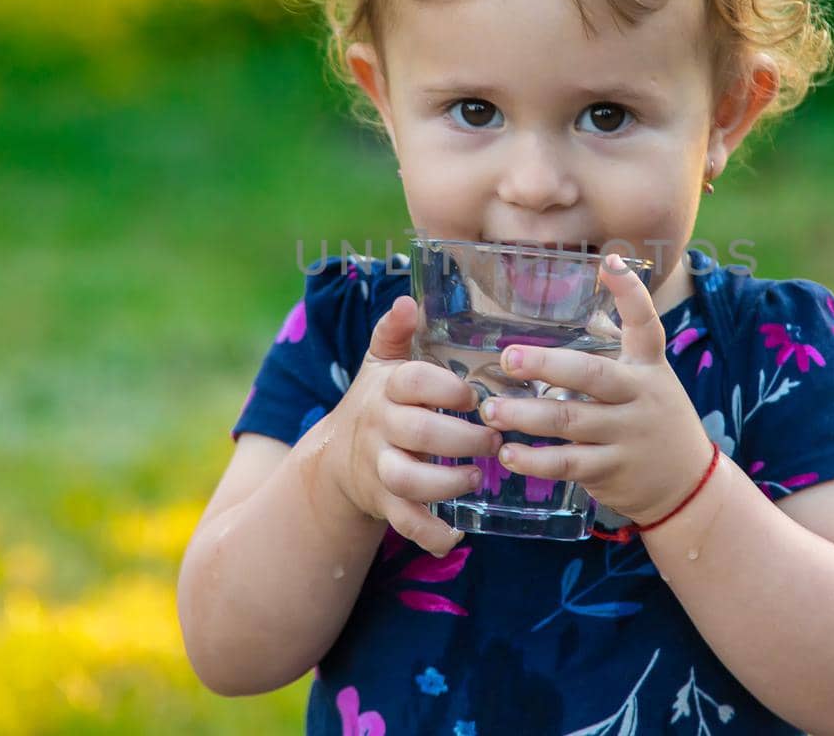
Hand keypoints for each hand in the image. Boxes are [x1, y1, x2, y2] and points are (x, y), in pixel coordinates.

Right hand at [318, 295, 502, 556]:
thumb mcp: (381, 362)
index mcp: (387, 389)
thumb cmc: (378, 401)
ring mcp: (380, 467)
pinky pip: (405, 523)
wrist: (338, 455)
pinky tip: (456, 533)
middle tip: (495, 439)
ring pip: (408, 480)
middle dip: (462, 439)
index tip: (473, 395)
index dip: (445, 388)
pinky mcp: (384, 502)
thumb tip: (408, 300)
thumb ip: (396, 331)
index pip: (413, 382)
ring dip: (447, 483)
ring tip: (478, 477)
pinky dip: (430, 533)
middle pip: (418, 433)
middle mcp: (380, 428)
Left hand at [476, 254, 715, 525]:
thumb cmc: (653, 420)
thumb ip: (616, 355)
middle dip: (546, 364)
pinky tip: (508, 454)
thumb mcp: (648, 381)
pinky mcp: (613, 470)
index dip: (630, 292)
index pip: (645, 323)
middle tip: (508, 358)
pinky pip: (568, 463)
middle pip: (591, 375)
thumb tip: (569, 317)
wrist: (690, 483)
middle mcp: (640, 396)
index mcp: (648, 367)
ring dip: (525, 416)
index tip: (609, 261)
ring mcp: (627, 435)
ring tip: (490, 411)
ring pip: (570, 421)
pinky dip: (535, 460)